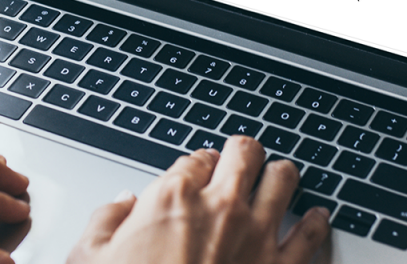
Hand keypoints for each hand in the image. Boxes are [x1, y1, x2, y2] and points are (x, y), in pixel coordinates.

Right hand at [67, 136, 329, 263]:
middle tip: (241, 162)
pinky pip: (313, 235)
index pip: (195, 158)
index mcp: (173, 198)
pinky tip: (318, 220)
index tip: (197, 174)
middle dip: (243, 154)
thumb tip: (121, 205)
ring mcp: (257, 236)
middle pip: (245, 153)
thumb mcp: (89, 257)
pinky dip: (318, 224)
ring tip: (278, 180)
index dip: (197, 165)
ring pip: (284, 178)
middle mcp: (221, 207)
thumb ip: (105, 222)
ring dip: (280, 177)